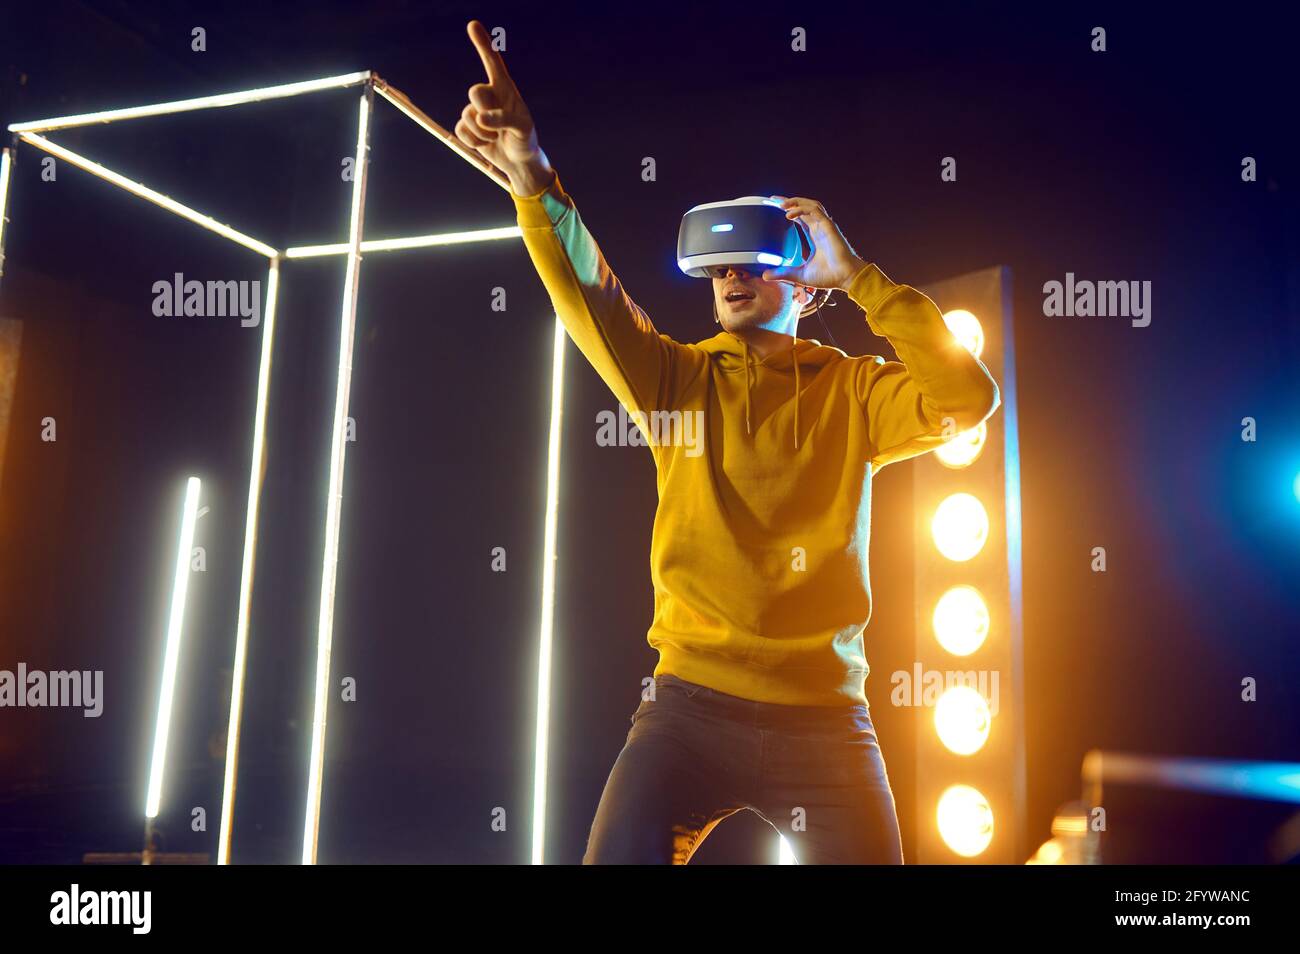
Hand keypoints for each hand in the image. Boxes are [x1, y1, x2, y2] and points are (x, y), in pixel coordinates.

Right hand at [456, 20, 554, 196]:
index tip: (473, 25)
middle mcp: (490, 96)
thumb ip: (503, 119)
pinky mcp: (468, 127)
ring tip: (496, 137)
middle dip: (485, 109)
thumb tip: (479, 118)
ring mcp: (477, 111)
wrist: (518, 161)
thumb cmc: (524, 139)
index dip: (482, 44)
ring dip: (482, 132)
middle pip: (475, 92)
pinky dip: (473, 141)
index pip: (492, 63)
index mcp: (505, 89)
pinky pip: (461, 130)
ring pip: (467, 115)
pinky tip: (485, 143)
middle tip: (496, 123)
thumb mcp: (522, 129)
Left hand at [761, 196, 867, 291]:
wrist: (845, 277)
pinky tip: (789, 214)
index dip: (789, 209)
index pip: (800, 217)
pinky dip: (801, 210)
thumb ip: (783, 273)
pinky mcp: (828, 226)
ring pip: (809, 205)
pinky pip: (814, 211)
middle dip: (789, 202)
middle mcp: (819, 228)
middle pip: (803, 207)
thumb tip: (765, 275)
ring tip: (781, 204)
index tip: (775, 206)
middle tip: (773, 200)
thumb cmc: (829, 276)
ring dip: (795, 202)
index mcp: (814, 235)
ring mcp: (824, 226)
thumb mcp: (799, 275)